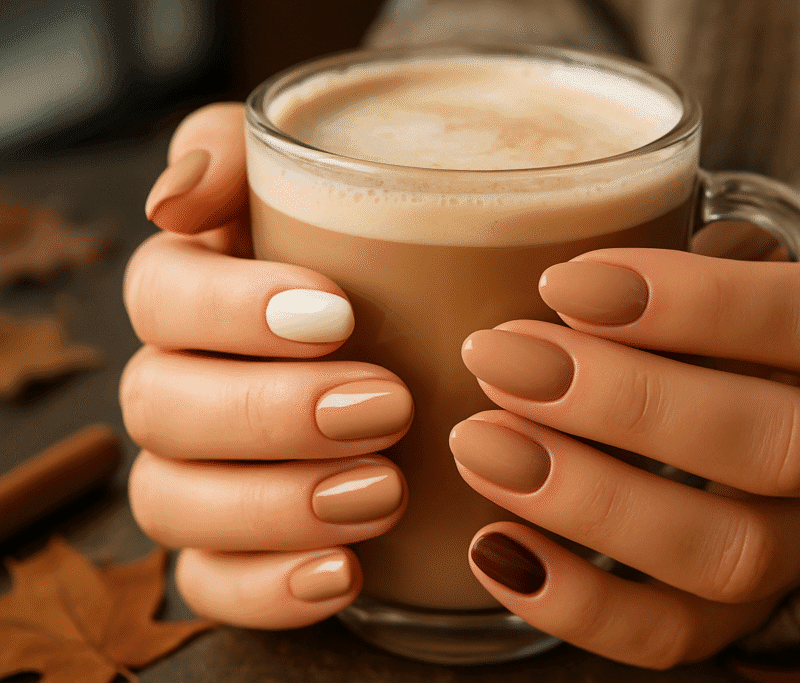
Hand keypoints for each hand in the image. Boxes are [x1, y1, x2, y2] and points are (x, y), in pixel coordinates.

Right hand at [121, 104, 412, 628]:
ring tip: (384, 491)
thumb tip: (173, 200)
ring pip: (173, 502)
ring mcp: (197, 474)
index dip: (231, 310)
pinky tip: (343, 572)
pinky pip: (209, 584)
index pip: (162, 296)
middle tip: (388, 405)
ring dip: (274, 503)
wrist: (437, 342)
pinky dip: (268, 587)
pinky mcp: (231, 549)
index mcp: (195, 292)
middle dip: (271, 411)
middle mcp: (179, 385)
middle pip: (163, 405)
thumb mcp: (329, 181)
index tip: (339, 315)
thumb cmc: (381, 254)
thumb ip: (243, 155)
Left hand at [453, 231, 799, 667]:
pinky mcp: (746, 612)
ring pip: (729, 552)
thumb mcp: (731, 256)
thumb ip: (674, 245)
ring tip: (481, 446)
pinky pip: (676, 635)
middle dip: (622, 404)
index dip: (690, 303)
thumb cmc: (735, 315)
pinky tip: (492, 547)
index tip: (560, 281)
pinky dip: (578, 605)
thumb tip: (544, 254)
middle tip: (498, 359)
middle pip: (773, 444)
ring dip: (591, 503)